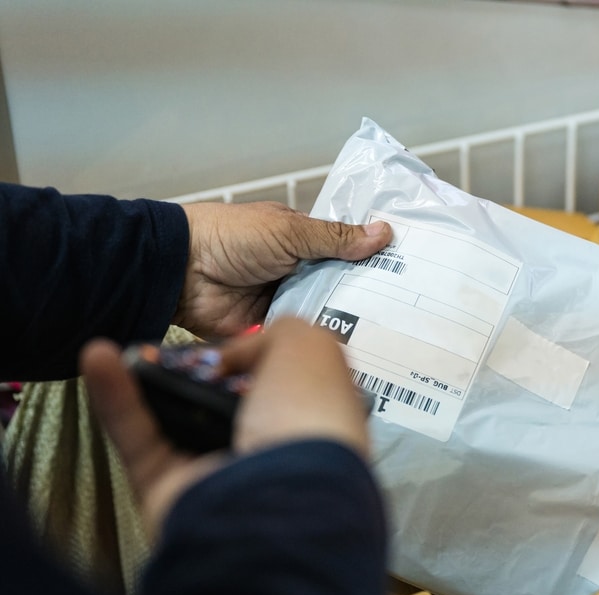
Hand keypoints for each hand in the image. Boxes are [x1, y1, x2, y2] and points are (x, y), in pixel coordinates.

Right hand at [81, 317, 370, 534]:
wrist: (275, 500)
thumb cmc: (307, 423)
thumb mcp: (312, 350)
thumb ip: (280, 334)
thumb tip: (239, 352)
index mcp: (316, 425)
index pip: (288, 390)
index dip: (263, 361)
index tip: (239, 343)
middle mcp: (270, 453)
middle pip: (225, 407)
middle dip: (200, 373)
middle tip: (180, 349)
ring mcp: (217, 474)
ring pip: (176, 420)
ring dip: (151, 382)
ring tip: (131, 347)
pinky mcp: (169, 490)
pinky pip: (139, 437)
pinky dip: (117, 399)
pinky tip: (100, 357)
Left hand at [172, 201, 390, 339]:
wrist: (181, 274)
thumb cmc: (232, 239)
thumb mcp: (290, 232)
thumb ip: (336, 239)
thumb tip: (384, 234)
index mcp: (303, 242)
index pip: (347, 252)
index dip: (373, 261)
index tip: (411, 273)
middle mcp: (299, 272)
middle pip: (342, 287)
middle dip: (367, 298)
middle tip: (410, 312)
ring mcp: (287, 303)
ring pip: (326, 315)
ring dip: (347, 322)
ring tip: (394, 336)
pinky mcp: (273, 331)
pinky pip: (303, 337)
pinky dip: (319, 343)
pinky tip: (356, 353)